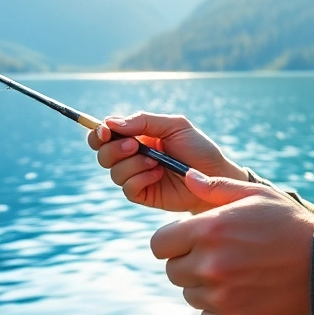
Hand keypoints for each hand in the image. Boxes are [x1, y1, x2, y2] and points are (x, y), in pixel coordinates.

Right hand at [89, 111, 247, 212]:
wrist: (215, 176)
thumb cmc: (197, 148)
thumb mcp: (174, 126)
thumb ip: (143, 121)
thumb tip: (111, 123)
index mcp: (136, 136)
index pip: (105, 134)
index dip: (98, 132)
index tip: (106, 131)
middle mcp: (132, 156)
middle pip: (102, 154)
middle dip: (114, 149)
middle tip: (135, 146)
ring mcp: (136, 176)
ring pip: (114, 172)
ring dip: (132, 165)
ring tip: (156, 162)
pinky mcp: (143, 194)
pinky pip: (127, 188)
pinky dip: (140, 179)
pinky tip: (158, 175)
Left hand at [150, 170, 313, 314]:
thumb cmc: (289, 223)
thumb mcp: (256, 194)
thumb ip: (216, 187)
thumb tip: (187, 177)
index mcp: (208, 229)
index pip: (159, 244)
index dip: (173, 241)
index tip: (190, 240)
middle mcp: (208, 264)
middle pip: (172, 271)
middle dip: (189, 262)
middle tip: (220, 255)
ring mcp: (219, 295)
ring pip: (190, 294)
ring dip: (205, 286)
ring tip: (237, 273)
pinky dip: (219, 309)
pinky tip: (242, 292)